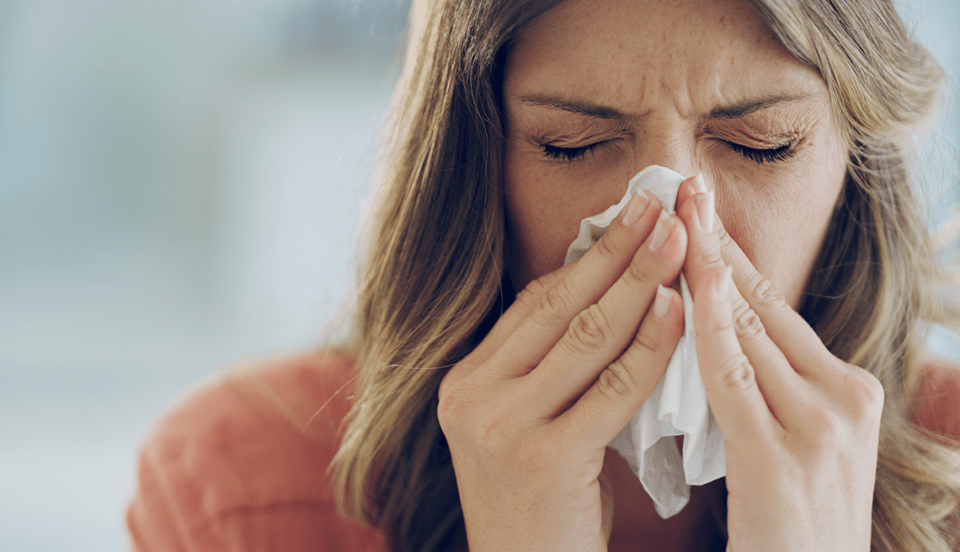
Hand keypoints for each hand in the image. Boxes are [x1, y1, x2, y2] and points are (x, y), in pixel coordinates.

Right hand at [438, 192, 685, 550]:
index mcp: (466, 382)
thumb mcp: (530, 427)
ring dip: (641, 282)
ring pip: (586, 337)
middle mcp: (473, 397)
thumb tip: (611, 293)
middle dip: (617, 250)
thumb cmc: (543, 507)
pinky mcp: (543, 459)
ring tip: (681, 239)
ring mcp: (501, 427)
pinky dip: (650, 347)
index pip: (535, 303)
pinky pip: (611, 390)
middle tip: (661, 203)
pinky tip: (681, 311)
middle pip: (559, 307)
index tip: (629, 215)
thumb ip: (553, 369)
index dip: (587, 255)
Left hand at [675, 180, 883, 551]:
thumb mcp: (790, 442)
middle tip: (683, 187)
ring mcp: (819, 426)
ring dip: (706, 267)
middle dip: (717, 243)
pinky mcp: (782, 458)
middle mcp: (843, 398)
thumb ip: (764, 387)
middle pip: (764, 304)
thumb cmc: (789, 527)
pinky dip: (707, 328)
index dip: (733, 256)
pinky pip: (733, 379)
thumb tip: (714, 328)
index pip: (776, 308)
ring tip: (676, 214)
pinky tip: (684, 287)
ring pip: (749, 329)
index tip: (700, 210)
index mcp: (845, 390)